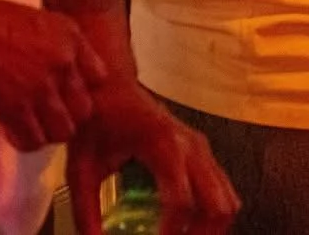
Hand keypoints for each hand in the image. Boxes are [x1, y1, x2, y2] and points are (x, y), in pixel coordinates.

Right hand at [0, 0, 106, 149]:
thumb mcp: (36, 21)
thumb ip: (55, 46)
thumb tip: (58, 74)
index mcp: (70, 36)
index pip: (98, 78)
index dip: (79, 91)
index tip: (61, 95)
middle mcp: (63, 61)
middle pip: (84, 108)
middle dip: (65, 117)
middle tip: (44, 116)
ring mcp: (41, 86)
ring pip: (64, 130)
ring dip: (47, 133)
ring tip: (28, 126)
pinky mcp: (15, 106)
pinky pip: (34, 140)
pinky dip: (24, 142)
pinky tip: (10, 132)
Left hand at [66, 81, 236, 234]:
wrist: (112, 89)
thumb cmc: (95, 124)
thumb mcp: (81, 169)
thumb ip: (85, 211)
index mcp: (163, 146)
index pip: (180, 200)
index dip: (170, 232)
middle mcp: (191, 146)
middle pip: (216, 204)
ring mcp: (201, 147)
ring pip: (227, 199)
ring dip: (209, 229)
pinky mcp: (202, 151)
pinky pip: (222, 189)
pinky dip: (212, 215)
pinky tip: (189, 229)